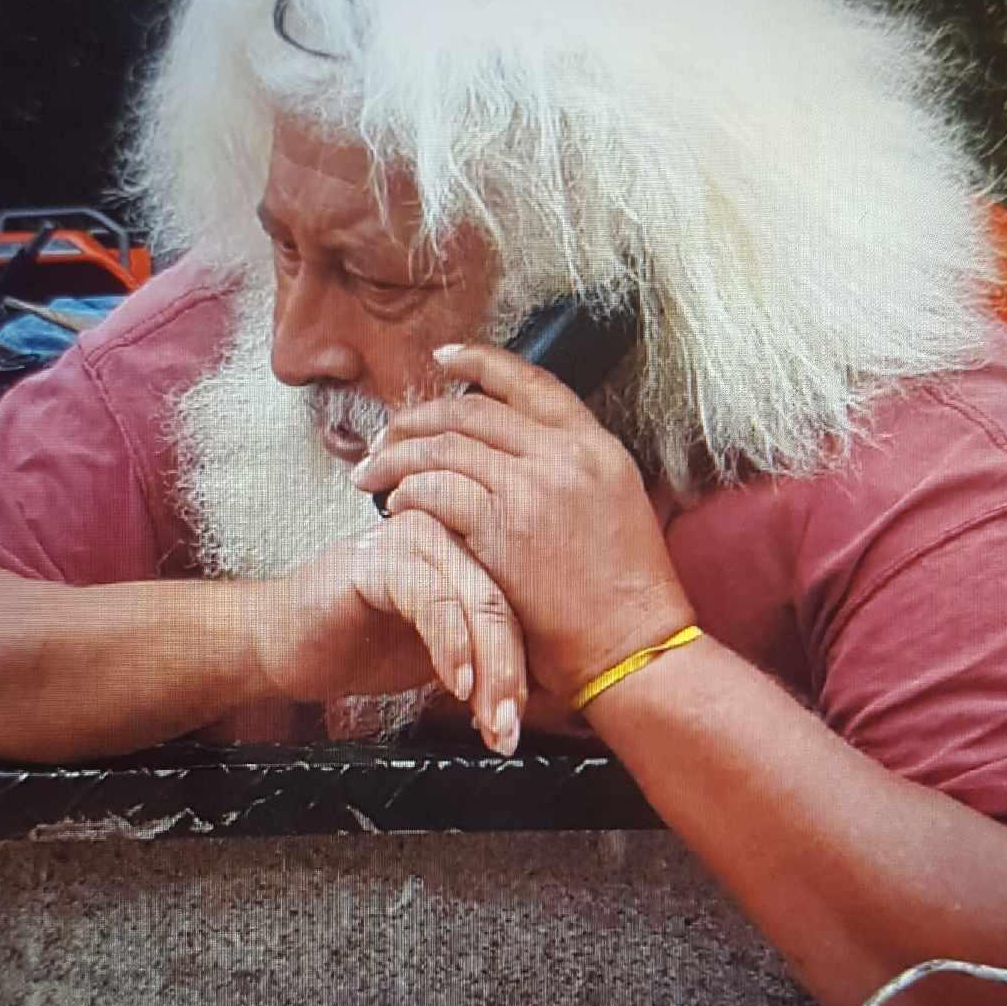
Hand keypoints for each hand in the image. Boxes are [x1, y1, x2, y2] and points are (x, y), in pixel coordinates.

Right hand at [248, 512, 528, 753]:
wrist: (282, 646)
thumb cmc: (361, 648)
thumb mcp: (445, 657)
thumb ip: (491, 656)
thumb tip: (558, 693)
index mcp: (470, 548)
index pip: (522, 604)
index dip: (531, 668)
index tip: (523, 726)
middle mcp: (449, 531)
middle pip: (505, 602)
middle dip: (513, 676)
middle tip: (509, 732)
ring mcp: (414, 537)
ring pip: (476, 600)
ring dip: (490, 671)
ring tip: (490, 723)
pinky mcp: (379, 556)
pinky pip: (432, 599)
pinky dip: (451, 646)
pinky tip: (455, 686)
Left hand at [351, 341, 693, 705]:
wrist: (635, 647)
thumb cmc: (626, 596)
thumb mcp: (620, 508)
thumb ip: (576, 471)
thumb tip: (527, 453)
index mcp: (596, 446)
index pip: (529, 382)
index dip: (480, 362)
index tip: (444, 358)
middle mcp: (566, 455)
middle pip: (472, 411)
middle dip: (417, 418)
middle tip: (385, 436)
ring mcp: (533, 488)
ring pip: (444, 446)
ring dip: (397, 456)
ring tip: (371, 473)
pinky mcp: (502, 528)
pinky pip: (436, 491)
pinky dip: (407, 494)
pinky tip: (395, 507)